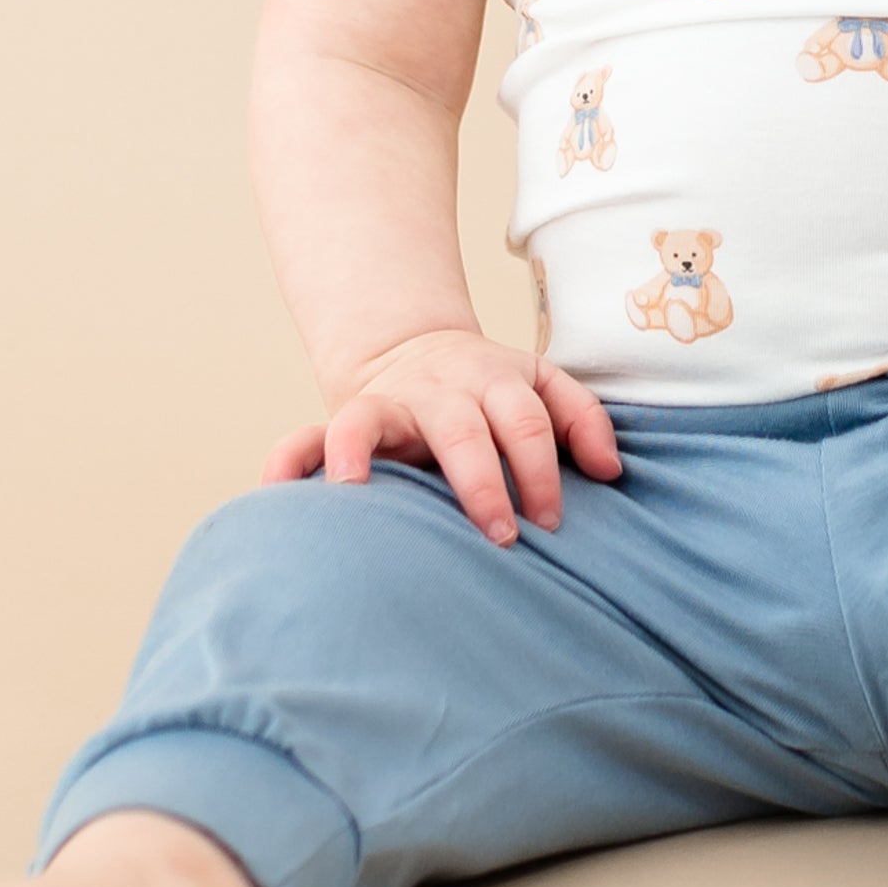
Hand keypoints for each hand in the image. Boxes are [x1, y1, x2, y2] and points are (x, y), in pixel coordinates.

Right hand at [260, 329, 621, 545]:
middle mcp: (440, 389)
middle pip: (462, 429)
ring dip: (361, 457)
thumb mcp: (541, 385)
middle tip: (500, 537)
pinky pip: (306, 437)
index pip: (526, 422)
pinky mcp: (344, 420)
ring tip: (357, 497)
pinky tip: (277, 490)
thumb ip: (581, 419)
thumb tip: (611, 471)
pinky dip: (289, 461)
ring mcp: (387, 403)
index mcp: (496, 381)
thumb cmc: (492, 391)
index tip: (550, 522)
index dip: (541, 471)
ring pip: (369, 422)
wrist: (414, 350)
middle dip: (483, 483)